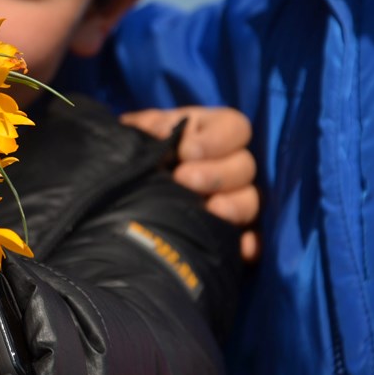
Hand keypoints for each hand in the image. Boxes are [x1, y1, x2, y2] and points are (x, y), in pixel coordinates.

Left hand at [121, 106, 259, 262]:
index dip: (216, 139)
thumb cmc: (134, 154)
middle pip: (245, 165)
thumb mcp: (138, 134)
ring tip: (211, 209)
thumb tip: (162, 131)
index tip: (186, 150)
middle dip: (216, 174)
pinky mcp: (231, 228)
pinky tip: (241, 247)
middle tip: (183, 179)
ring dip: (235, 205)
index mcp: (208, 132)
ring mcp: (232, 197)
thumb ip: (151, 127)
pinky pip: (253, 236)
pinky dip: (250, 242)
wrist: (120, 195)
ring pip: (251, 199)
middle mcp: (227, 162)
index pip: (235, 128)